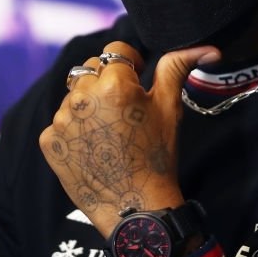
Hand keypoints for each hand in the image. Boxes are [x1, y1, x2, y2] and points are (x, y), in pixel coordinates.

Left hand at [39, 41, 219, 236]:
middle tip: (125, 108)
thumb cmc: (157, 156)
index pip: (116, 51)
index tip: (139, 81)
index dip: (131, 64)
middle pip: (93, 68)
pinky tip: (94, 144)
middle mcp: (82, 97)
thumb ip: (178, 67)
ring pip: (76, 93)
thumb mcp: (170, 108)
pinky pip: (61, 120)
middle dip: (108, 80)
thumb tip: (208, 49)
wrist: (134, 207)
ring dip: (90, 102)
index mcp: (114, 84)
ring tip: (110, 128)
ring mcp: (62, 120)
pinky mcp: (49, 140)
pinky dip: (75, 127)